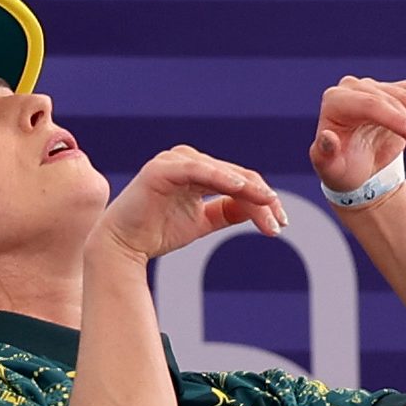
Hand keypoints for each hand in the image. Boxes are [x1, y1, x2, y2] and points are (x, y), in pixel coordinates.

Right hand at [91, 145, 286, 263]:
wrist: (124, 245)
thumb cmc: (158, 231)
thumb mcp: (203, 221)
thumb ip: (228, 211)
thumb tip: (257, 207)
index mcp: (198, 170)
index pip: (240, 182)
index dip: (263, 200)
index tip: (281, 223)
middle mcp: (188, 160)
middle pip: (237, 177)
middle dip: (262, 200)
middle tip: (280, 223)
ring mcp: (174, 161)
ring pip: (224, 174)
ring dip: (250, 192)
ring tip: (269, 208)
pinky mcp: (162, 169)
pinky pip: (198, 170)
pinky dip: (221, 177)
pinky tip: (241, 188)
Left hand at [310, 74, 405, 198]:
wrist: (356, 174)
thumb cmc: (340, 171)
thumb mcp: (329, 168)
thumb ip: (324, 153)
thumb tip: (328, 137)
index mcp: (336, 101)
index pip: (370, 104)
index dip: (395, 119)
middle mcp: (353, 88)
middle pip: (391, 100)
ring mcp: (373, 89)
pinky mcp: (392, 95)